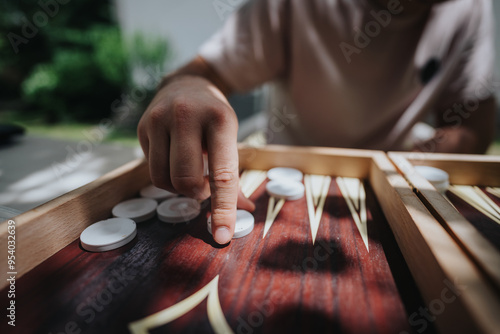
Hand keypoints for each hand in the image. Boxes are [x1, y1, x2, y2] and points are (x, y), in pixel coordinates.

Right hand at [138, 75, 253, 243]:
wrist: (188, 84)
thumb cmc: (214, 118)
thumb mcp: (230, 138)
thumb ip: (234, 176)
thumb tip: (245, 211)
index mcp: (220, 121)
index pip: (222, 175)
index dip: (222, 210)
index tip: (221, 237)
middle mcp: (187, 116)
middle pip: (187, 181)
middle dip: (197, 193)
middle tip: (204, 185)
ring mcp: (160, 120)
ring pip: (164, 180)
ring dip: (179, 188)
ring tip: (190, 172)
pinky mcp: (142, 126)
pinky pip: (151, 169)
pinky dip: (165, 176)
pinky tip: (174, 160)